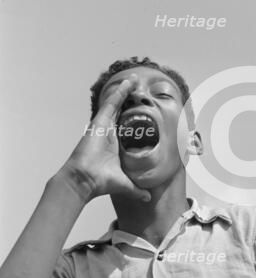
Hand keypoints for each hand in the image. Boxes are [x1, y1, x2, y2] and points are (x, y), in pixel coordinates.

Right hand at [60, 74, 150, 202]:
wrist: (85, 180)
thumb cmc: (101, 182)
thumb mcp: (125, 184)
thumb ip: (136, 189)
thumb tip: (148, 198)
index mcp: (116, 143)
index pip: (127, 126)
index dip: (135, 117)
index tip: (145, 111)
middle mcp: (110, 132)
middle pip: (121, 111)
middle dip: (129, 99)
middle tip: (139, 88)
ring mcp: (104, 126)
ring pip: (116, 104)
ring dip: (125, 91)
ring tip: (134, 79)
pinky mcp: (100, 122)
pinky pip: (112, 103)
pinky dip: (120, 92)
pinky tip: (128, 83)